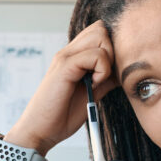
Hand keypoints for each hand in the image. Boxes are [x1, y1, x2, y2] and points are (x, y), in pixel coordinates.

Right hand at [6, 20, 120, 153]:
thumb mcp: (90, 95)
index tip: (108, 74)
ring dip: (107, 60)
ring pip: (100, 36)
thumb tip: (121, 73)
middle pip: (101, 29)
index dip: (111, 49)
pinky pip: (96, 55)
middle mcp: (68, 53)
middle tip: (104, 76)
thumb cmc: (60, 116)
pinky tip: (93, 86)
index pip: (98, 32)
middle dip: (112, 51)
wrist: (40, 131)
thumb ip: (104, 80)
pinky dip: (102, 71)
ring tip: (97, 82)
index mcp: (73, 57)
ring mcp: (65, 57)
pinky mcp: (65, 66)